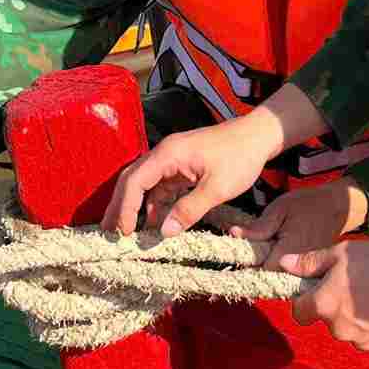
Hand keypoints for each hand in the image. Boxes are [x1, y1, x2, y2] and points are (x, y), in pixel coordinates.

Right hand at [105, 86, 327, 236]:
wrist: (258, 136)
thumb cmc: (240, 157)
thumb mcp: (217, 188)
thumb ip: (190, 210)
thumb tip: (165, 233)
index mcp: (168, 154)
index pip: (134, 181)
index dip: (125, 208)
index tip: (123, 232)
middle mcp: (164, 153)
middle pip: (131, 180)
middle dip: (120, 206)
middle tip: (110, 232)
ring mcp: (172, 159)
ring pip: (144, 183)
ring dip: (135, 206)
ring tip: (128, 231)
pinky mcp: (181, 165)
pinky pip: (160, 185)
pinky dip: (153, 203)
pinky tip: (154, 220)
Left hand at [228, 181, 368, 268]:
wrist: (337, 207)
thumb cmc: (308, 204)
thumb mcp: (280, 209)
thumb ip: (259, 227)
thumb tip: (233, 234)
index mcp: (289, 252)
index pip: (261, 269)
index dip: (249, 262)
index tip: (241, 251)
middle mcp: (299, 268)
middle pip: (269, 278)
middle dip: (258, 266)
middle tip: (257, 247)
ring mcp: (307, 272)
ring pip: (279, 278)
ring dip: (269, 266)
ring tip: (271, 246)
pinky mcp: (310, 271)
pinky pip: (289, 275)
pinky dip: (281, 266)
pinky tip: (280, 250)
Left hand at [279, 237, 368, 355]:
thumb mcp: (341, 253)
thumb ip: (310, 262)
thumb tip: (284, 264)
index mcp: (324, 305)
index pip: (299, 313)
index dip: (306, 301)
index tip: (320, 289)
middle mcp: (339, 330)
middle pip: (328, 322)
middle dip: (336, 308)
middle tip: (357, 287)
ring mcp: (363, 343)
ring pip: (351, 332)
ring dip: (357, 320)